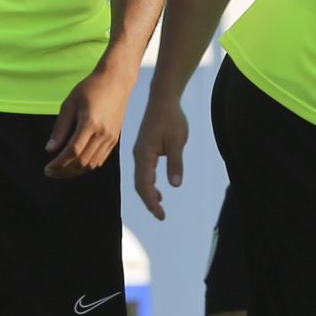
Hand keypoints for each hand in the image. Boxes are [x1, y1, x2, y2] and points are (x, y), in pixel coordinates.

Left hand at [45, 68, 133, 178]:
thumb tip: (49, 149)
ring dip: (75, 171)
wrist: (116, 80)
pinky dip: (87, 166)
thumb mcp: (70, 103)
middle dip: (64, 171)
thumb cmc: (91, 87)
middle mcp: (103, 133)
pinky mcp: (115, 138)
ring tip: (61, 170)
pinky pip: (101, 159)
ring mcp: (111, 137)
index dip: (58, 164)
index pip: (73, 151)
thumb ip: (60, 128)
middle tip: (51, 172)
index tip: (47, 168)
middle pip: (82, 161)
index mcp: (90, 123)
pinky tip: (76, 164)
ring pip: (92, 164)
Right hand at [132, 95, 188, 219]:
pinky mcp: (144, 149)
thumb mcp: (177, 141)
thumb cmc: (171, 119)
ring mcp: (140, 152)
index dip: (151, 202)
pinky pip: (144, 171)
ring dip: (149, 193)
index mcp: (144, 155)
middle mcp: (138, 155)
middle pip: (140, 185)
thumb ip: (175, 163)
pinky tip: (158, 190)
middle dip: (149, 202)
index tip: (161, 215)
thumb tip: (175, 185)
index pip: (145, 185)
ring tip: (159, 206)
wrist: (163, 100)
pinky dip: (149, 183)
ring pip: (141, 179)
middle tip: (161, 216)